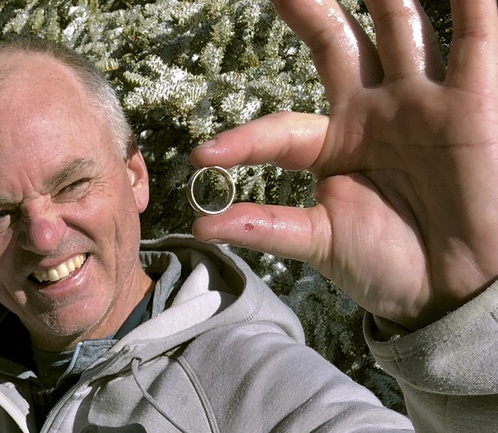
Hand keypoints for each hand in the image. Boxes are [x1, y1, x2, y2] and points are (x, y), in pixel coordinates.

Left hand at [190, 0, 497, 329]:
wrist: (455, 292)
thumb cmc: (390, 267)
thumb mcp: (321, 243)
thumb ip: (268, 228)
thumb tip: (202, 225)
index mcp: (335, 144)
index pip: (280, 128)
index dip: (245, 139)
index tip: (204, 155)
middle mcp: (375, 112)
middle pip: (336, 43)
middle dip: (309, 10)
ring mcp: (423, 102)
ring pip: (399, 27)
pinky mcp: (473, 102)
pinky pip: (474, 39)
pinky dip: (470, 5)